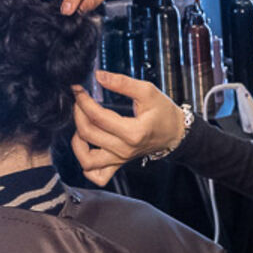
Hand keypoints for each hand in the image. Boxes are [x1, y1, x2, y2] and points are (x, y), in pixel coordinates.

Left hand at [70, 72, 186, 185]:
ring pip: (87, 161)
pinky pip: (97, 175)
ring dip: (77, 142)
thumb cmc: (164, 112)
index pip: (98, 117)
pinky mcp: (118, 164)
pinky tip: (87, 148)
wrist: (175, 133)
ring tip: (81, 126)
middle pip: (88, 134)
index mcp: (133, 132)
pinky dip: (86, 166)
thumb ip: (122, 83)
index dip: (83, 101)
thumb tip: (99, 76)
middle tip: (80, 101)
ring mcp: (120, 159)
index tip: (78, 90)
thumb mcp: (147, 91)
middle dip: (78, 114)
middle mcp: (124, 149)